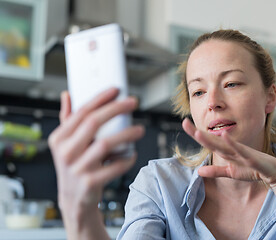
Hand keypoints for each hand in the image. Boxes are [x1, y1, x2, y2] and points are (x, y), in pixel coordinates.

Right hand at [49, 88, 144, 220]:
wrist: (74, 199)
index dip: (100, 99)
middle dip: (116, 109)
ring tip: (140, 130)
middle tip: (133, 102)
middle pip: (93, 123)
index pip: (81, 112)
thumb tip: (68, 94)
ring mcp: (77, 168)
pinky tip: (132, 154)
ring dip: (126, 134)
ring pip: (105, 144)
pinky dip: (126, 159)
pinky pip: (114, 167)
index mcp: (59, 138)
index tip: (116, 90)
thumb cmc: (73, 165)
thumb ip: (67, 119)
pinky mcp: (90, 183)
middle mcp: (65, 152)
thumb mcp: (65, 143)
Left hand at [182, 118, 275, 187]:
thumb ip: (215, 171)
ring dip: (210, 138)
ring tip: (196, 132)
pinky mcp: (251, 158)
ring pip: (223, 145)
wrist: (275, 173)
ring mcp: (241, 152)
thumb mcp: (231, 172)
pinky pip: (240, 150)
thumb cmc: (253, 170)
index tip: (184, 124)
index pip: (208, 142)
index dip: (196, 134)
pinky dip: (232, 143)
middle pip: (212, 141)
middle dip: (197, 133)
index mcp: (226, 152)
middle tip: (183, 122)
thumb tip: (198, 171)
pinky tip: (224, 135)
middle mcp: (232, 149)